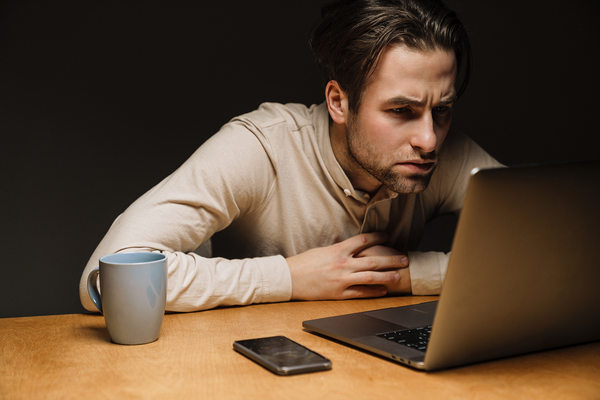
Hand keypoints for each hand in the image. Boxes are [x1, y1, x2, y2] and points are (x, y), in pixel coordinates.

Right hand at [286, 232, 408, 299]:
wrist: (289, 279)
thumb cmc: (303, 263)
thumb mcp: (322, 250)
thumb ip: (339, 250)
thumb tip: (351, 248)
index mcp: (338, 250)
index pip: (363, 240)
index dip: (378, 237)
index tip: (387, 236)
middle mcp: (343, 264)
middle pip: (373, 260)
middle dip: (391, 259)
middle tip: (404, 258)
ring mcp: (342, 280)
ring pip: (370, 277)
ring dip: (387, 276)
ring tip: (399, 275)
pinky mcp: (339, 293)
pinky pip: (360, 293)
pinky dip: (373, 292)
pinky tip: (383, 291)